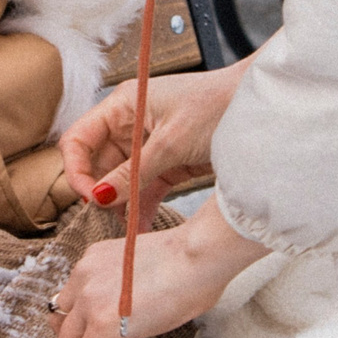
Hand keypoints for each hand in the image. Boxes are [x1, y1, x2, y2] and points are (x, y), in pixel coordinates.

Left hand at [51, 196, 269, 337]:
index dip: (91, 323)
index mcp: (92, 260)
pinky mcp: (99, 325)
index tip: (121, 332)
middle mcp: (82, 276)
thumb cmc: (191, 259)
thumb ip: (126, 287)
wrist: (199, 256)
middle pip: (63, 323)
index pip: (72, 301)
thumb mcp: (142, 266)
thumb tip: (138, 312)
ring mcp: (87, 300)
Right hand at [61, 58, 250, 220]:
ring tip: (129, 230)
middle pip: (99, 163)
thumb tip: (100, 198)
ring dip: (123, 204)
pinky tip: (143, 226)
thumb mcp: (171, 143)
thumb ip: (133, 173)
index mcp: (123, 106)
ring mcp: (149, 143)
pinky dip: (142, 205)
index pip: (79, 139)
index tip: (91, 197)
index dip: (77, 170)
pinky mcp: (167, 161)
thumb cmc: (218, 106)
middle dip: (103, 193)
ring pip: (122, 179)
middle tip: (111, 220)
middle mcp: (130, 123)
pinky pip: (145, 186)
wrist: (260, 109)